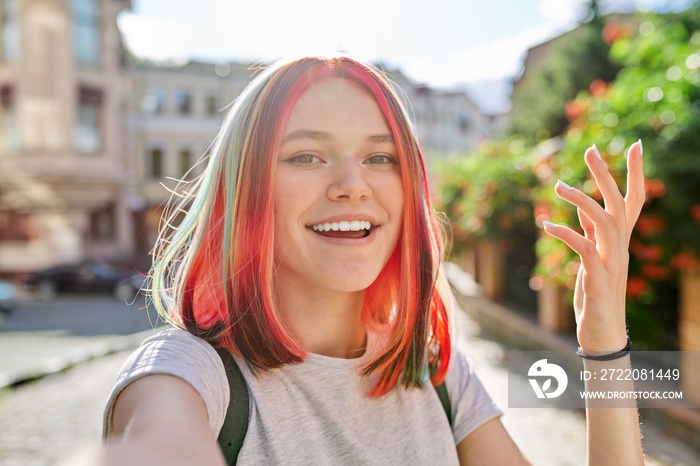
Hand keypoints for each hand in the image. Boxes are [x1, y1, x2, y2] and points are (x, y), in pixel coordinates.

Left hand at [543, 141, 644, 353]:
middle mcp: (619, 248)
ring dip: (582, 201)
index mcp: (618, 241)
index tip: (637, 144)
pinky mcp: (599, 278)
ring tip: (558, 186)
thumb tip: (581, 205)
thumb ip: (589, 230)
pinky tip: (546, 226)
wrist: (602, 334)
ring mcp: (612, 263)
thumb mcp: (592, 257)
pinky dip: (566, 234)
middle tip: (591, 148)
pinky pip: (584, 249)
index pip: (633, 201)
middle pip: (619, 204)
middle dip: (606, 175)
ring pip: (604, 221)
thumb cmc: (596, 294)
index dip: (635, 174)